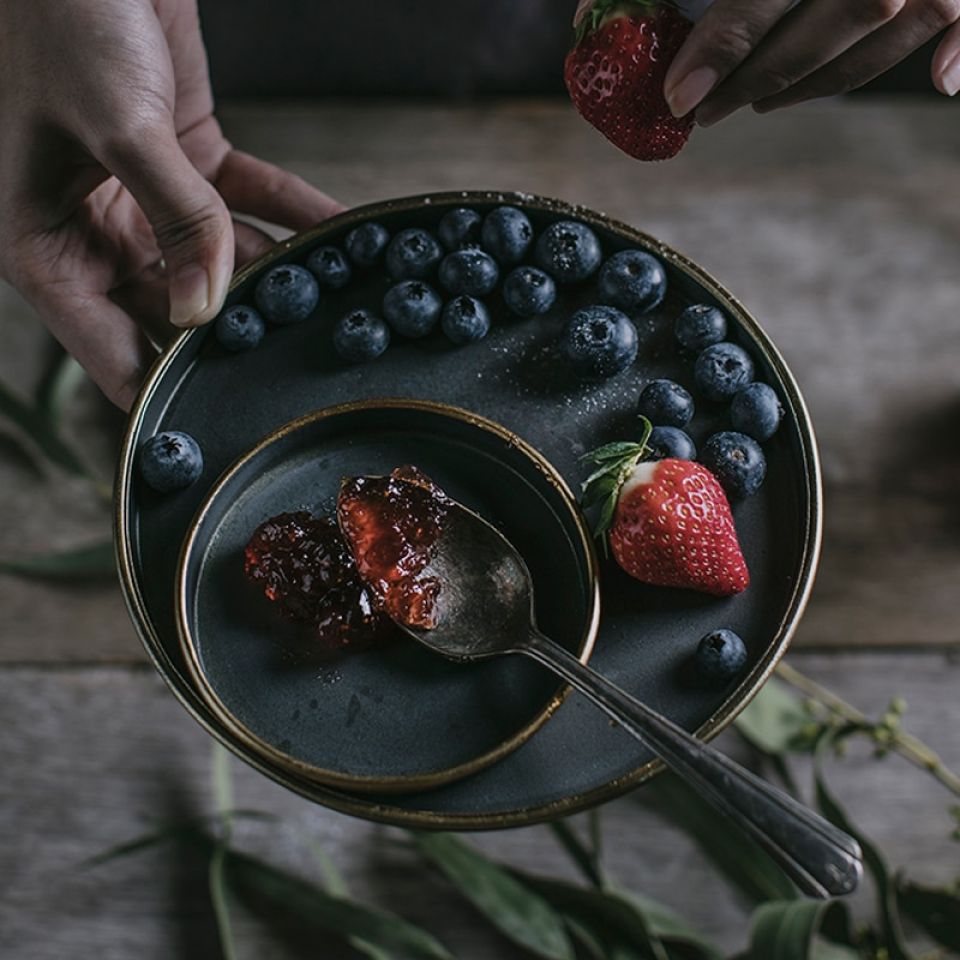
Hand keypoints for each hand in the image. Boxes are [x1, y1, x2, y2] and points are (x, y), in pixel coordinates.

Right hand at [0, 0, 342, 409]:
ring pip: (221, 262)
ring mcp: (145, 200)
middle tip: (303, 372)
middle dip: (238, 339)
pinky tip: (347, 241)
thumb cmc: (60, 16)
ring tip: (342, 314)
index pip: (107, 351)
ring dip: (280, 281)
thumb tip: (204, 309)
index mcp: (43, 246)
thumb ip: (173, 216)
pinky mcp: (187, 162)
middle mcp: (93, 233)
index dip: (162, 396)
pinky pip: (251, 204)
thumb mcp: (115, 124)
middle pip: (174, 316)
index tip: (219, 431)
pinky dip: (297, 218)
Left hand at [660, 0, 959, 125]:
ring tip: (763, 100)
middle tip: (707, 112)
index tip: (680, 96)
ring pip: (891, 28)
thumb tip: (627, 11)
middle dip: (759, 78)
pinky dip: (958, 48)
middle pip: (833, 22)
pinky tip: (939, 82)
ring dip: (822, 79)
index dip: (720, 48)